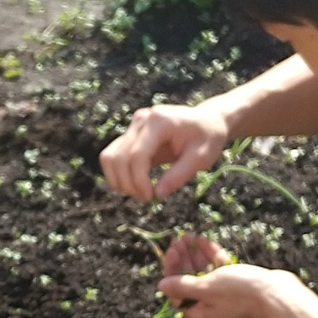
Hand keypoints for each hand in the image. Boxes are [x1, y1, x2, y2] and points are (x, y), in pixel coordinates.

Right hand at [100, 101, 231, 201]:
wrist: (207, 121)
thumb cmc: (208, 138)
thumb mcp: (201, 158)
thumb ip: (179, 175)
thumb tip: (157, 195)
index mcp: (159, 121)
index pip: (136, 155)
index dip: (139, 181)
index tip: (150, 197)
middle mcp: (141, 120)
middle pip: (118, 157)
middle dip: (128, 183)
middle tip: (146, 198)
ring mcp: (133, 125)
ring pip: (109, 157)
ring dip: (119, 180)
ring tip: (139, 192)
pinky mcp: (130, 134)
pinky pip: (112, 156)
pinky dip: (118, 174)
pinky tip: (135, 184)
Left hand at [157, 235, 283, 317]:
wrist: (280, 296)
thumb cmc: (241, 293)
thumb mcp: (206, 287)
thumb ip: (182, 286)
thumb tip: (161, 286)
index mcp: (200, 317)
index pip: (177, 294)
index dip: (172, 271)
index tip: (171, 251)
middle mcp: (211, 312)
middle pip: (191, 284)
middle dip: (184, 260)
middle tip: (180, 240)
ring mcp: (227, 302)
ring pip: (206, 276)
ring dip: (197, 256)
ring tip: (191, 236)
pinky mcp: (240, 292)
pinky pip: (222, 275)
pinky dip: (214, 259)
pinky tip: (206, 242)